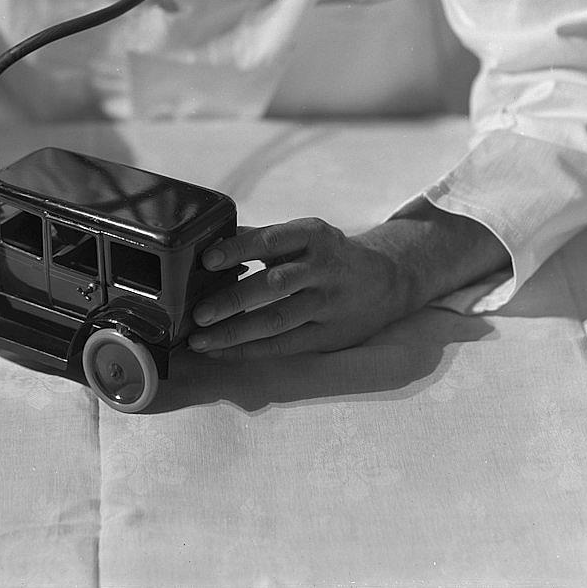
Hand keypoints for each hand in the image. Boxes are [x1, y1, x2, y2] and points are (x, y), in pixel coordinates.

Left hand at [189, 208, 508, 360]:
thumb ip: (263, 239)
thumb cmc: (329, 254)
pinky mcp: (330, 335)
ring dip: (236, 333)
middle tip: (198, 313)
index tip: (207, 260)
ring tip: (201, 341)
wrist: (388, 280)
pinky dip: (252, 350)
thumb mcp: (305, 235)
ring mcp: (328, 304)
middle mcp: (323, 268)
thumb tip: (212, 243)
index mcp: (313, 235)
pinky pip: (286, 345)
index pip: (271, 240)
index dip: (239, 249)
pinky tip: (224, 352)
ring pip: (278, 321)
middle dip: (234, 300)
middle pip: (275, 285)